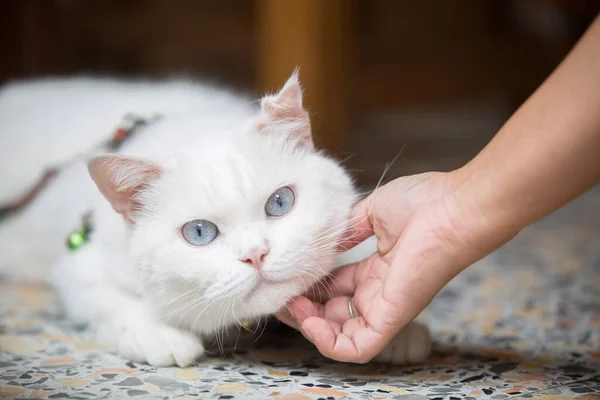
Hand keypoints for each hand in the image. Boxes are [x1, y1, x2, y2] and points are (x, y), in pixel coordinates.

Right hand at [277, 171, 516, 362]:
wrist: (455, 206)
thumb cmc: (424, 203)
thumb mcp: (372, 212)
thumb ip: (347, 231)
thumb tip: (323, 241)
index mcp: (377, 269)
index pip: (336, 289)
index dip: (309, 286)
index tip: (288, 275)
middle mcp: (379, 292)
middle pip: (333, 314)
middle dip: (303, 308)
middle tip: (281, 295)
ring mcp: (385, 306)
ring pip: (341, 336)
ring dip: (310, 326)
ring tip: (291, 305)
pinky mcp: (392, 316)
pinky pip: (358, 347)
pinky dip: (328, 342)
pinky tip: (308, 320)